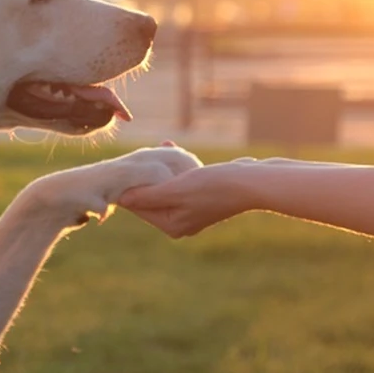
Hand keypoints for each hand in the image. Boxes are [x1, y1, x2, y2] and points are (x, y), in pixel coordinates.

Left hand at [117, 158, 254, 238]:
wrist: (252, 182)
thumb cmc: (213, 186)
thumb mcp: (176, 190)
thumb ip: (148, 196)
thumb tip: (121, 200)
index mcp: (172, 225)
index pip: (140, 207)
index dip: (130, 188)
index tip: (123, 168)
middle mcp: (180, 222)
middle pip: (151, 197)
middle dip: (145, 177)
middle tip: (137, 156)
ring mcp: (192, 210)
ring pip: (165, 186)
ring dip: (159, 168)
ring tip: (155, 149)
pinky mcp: (203, 197)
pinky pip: (180, 181)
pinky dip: (174, 167)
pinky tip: (170, 147)